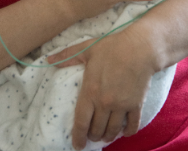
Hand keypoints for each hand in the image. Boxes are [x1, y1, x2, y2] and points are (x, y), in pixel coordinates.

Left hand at [48, 27, 155, 149]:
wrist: (139, 47)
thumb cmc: (112, 47)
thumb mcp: (87, 49)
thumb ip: (67, 56)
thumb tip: (48, 60)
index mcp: (90, 91)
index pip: (81, 122)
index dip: (78, 136)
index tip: (77, 145)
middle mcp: (105, 102)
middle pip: (96, 130)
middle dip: (92, 136)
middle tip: (91, 136)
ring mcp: (121, 105)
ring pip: (112, 130)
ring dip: (107, 136)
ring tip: (105, 136)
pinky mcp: (136, 105)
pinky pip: (132, 126)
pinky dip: (127, 132)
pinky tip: (124, 132)